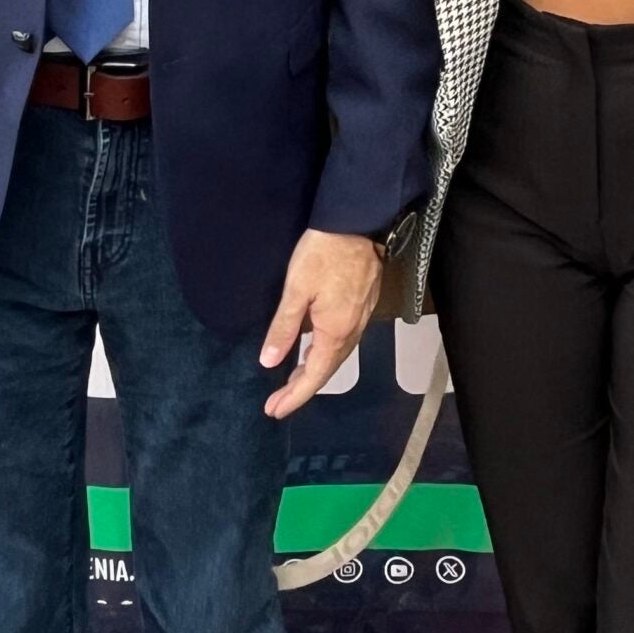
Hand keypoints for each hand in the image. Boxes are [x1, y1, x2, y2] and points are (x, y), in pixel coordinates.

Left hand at [259, 230, 380, 419]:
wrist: (358, 221)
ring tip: (292, 380)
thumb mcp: (296, 290)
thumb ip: (284, 328)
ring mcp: (361, 317)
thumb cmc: (323, 253)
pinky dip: (325, 353)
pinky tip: (314, 348)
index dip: (294, 397)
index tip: (274, 411)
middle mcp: (353, 331)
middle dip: (301, 388)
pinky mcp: (364, 304)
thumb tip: (269, 362)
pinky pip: (344, 340)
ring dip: (314, 371)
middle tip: (277, 402)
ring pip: (337, 355)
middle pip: (328, 370)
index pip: (314, 376)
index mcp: (335, 332)